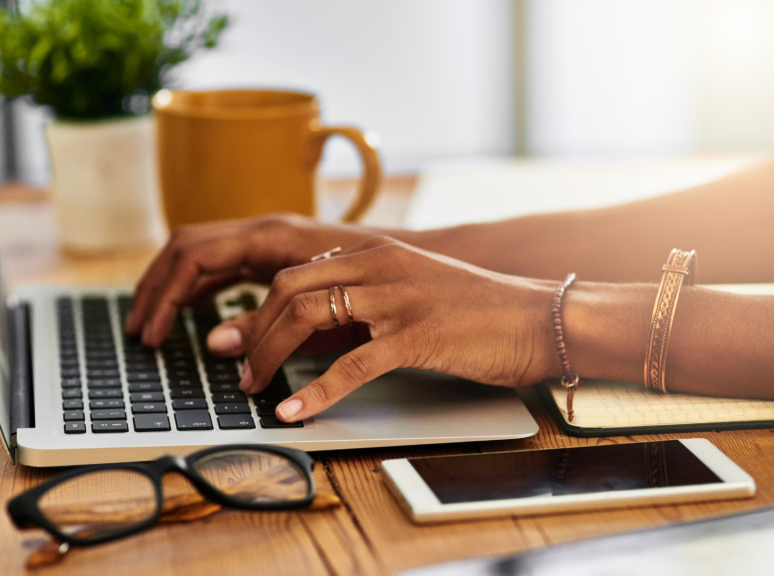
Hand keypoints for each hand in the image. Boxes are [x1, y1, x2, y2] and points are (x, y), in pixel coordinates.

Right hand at [125, 214, 383, 344]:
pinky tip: (190, 312)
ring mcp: (269, 239)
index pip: (194, 255)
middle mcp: (264, 230)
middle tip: (139, 330)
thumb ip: (268, 324)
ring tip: (153, 325)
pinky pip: (223, 263)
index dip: (165, 295)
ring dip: (172, 286)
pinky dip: (198, 286)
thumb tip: (215, 343)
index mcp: (271, 236)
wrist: (417, 262)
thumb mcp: (323, 311)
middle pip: (187, 248)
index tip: (151, 332)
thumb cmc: (379, 281)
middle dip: (156, 287)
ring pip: (201, 252)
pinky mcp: (276, 254)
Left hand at [208, 236, 561, 421]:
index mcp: (376, 254)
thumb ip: (369, 297)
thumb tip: (324, 323)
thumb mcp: (415, 290)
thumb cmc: (480, 311)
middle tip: (234, 365)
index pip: (295, 272)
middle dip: (252, 330)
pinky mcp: (416, 336)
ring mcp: (397, 299)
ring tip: (253, 386)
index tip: (234, 335)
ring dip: (270, 355)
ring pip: (309, 317)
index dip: (256, 307)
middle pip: (289, 289)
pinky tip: (294, 412)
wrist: (540, 317)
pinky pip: (351, 366)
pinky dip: (314, 392)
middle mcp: (380, 267)